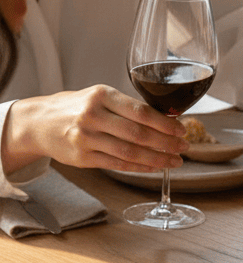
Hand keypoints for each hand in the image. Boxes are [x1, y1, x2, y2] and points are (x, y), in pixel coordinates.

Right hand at [2, 85, 188, 174]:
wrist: (38, 122)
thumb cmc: (76, 107)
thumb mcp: (99, 97)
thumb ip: (127, 106)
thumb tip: (167, 119)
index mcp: (101, 96)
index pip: (140, 111)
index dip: (165, 123)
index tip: (182, 130)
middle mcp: (92, 116)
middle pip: (138, 134)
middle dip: (166, 143)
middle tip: (184, 147)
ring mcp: (86, 138)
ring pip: (129, 152)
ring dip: (157, 159)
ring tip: (175, 161)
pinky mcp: (83, 157)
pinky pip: (118, 164)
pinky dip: (140, 167)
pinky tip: (154, 167)